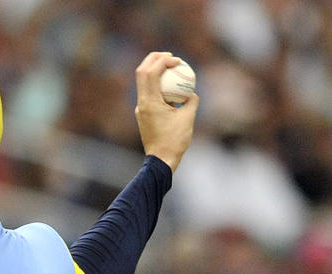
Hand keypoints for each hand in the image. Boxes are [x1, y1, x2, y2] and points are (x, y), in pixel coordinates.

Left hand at [133, 52, 198, 172]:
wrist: (161, 159)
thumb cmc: (175, 141)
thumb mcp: (188, 118)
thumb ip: (191, 101)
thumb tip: (192, 91)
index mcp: (150, 102)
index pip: (151, 72)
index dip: (163, 61)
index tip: (177, 60)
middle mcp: (141, 103)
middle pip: (142, 71)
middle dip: (154, 59)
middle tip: (170, 57)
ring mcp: (140, 108)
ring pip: (142, 81)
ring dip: (154, 70)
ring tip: (170, 67)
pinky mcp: (143, 113)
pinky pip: (148, 92)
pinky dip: (157, 83)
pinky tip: (170, 86)